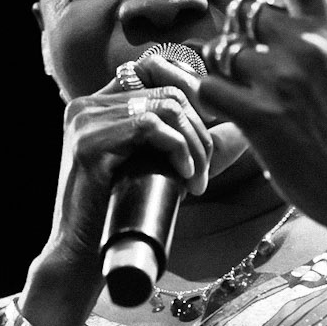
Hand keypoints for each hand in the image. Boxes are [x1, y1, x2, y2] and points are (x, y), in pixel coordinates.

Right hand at [41, 50, 214, 287]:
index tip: (208, 136)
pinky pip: (148, 126)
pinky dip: (178, 149)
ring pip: (165, 106)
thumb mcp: (162, 171)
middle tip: (204, 173)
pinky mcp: (88, 142)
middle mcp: (87, 105)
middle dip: (200, 131)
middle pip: (169, 90)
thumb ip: (194, 146)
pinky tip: (184, 176)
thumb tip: (243, 130)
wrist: (83, 257)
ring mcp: (84, 120)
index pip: (155, 69)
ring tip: (197, 180)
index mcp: (99, 106)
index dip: (193, 94)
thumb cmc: (123, 218)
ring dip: (194, 144)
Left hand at [197, 0, 326, 244]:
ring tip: (243, 105)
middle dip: (234, 39)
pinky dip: (194, 94)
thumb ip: (321, 32)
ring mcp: (283, 79)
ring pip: (222, 52)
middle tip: (246, 76)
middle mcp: (307, 46)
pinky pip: (207, 88)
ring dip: (219, 74)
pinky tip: (203, 106)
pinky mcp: (262, 115)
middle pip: (244, 14)